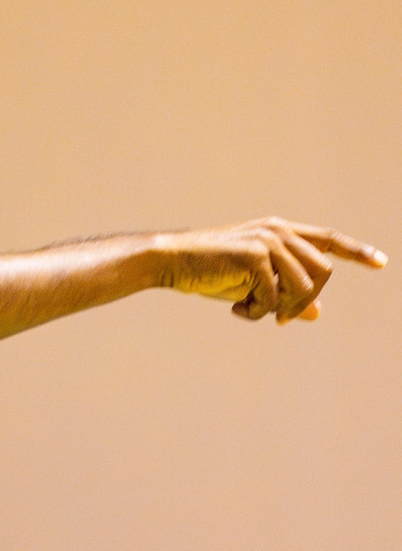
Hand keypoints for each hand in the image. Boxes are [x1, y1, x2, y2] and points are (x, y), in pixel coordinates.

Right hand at [156, 217, 385, 322]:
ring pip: (303, 287)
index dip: (356, 252)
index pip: (328, 239)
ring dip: (280, 309)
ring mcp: (268, 241)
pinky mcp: (255, 256)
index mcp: (279, 231)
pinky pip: (274, 297)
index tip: (380, 264)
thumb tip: (317, 313)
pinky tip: (238, 310)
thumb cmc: (208, 272)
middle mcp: (278, 231)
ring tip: (252, 311)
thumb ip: (285, 294)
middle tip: (279, 319)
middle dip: (304, 301)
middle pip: (322, 273)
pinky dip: (259, 312)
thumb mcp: (252, 285)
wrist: (170, 261)